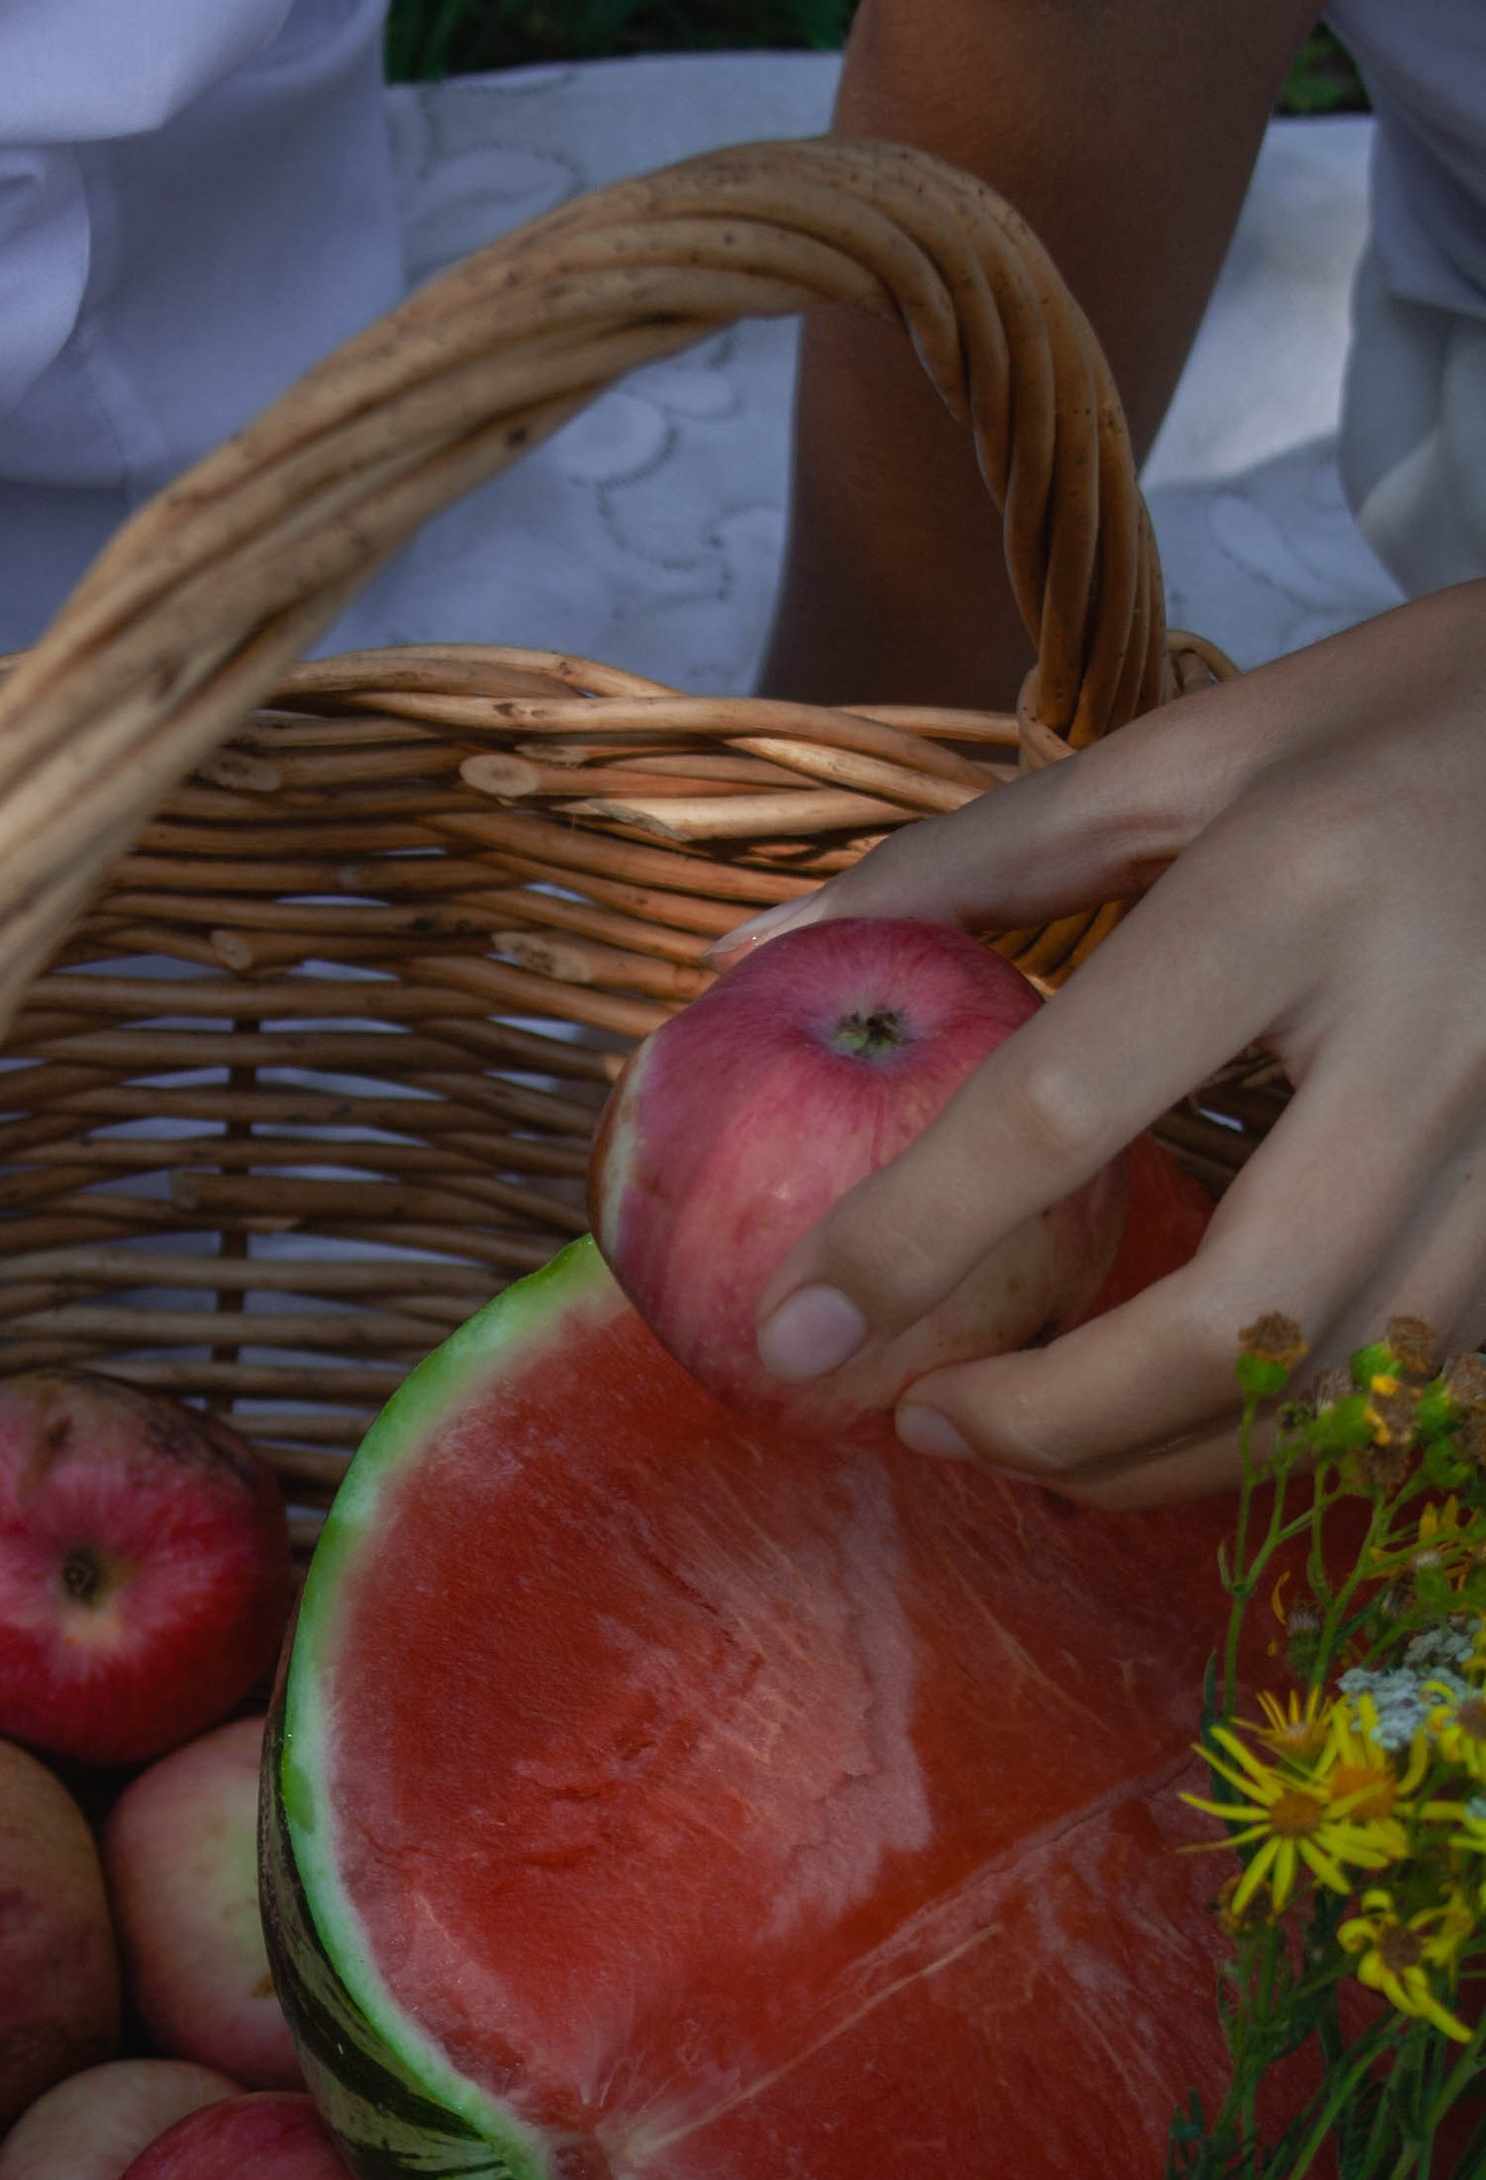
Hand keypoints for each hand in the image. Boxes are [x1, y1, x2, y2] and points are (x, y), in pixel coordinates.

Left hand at [736, 583, 1485, 1506]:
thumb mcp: (1201, 747)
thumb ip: (978, 858)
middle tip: (928, 1420)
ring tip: (1030, 1438)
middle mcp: (1437, 1038)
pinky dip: (1295, 1439)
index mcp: (1304, 890)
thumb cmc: (1419, 720)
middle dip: (1054, 1420)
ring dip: (1162, 1458)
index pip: (1064, 1112)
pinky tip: (1192, 1423)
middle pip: (1235, 1322)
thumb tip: (761, 953)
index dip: (907, 1244)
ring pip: (1341, 1394)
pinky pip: (1434, 1397)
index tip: (791, 1335)